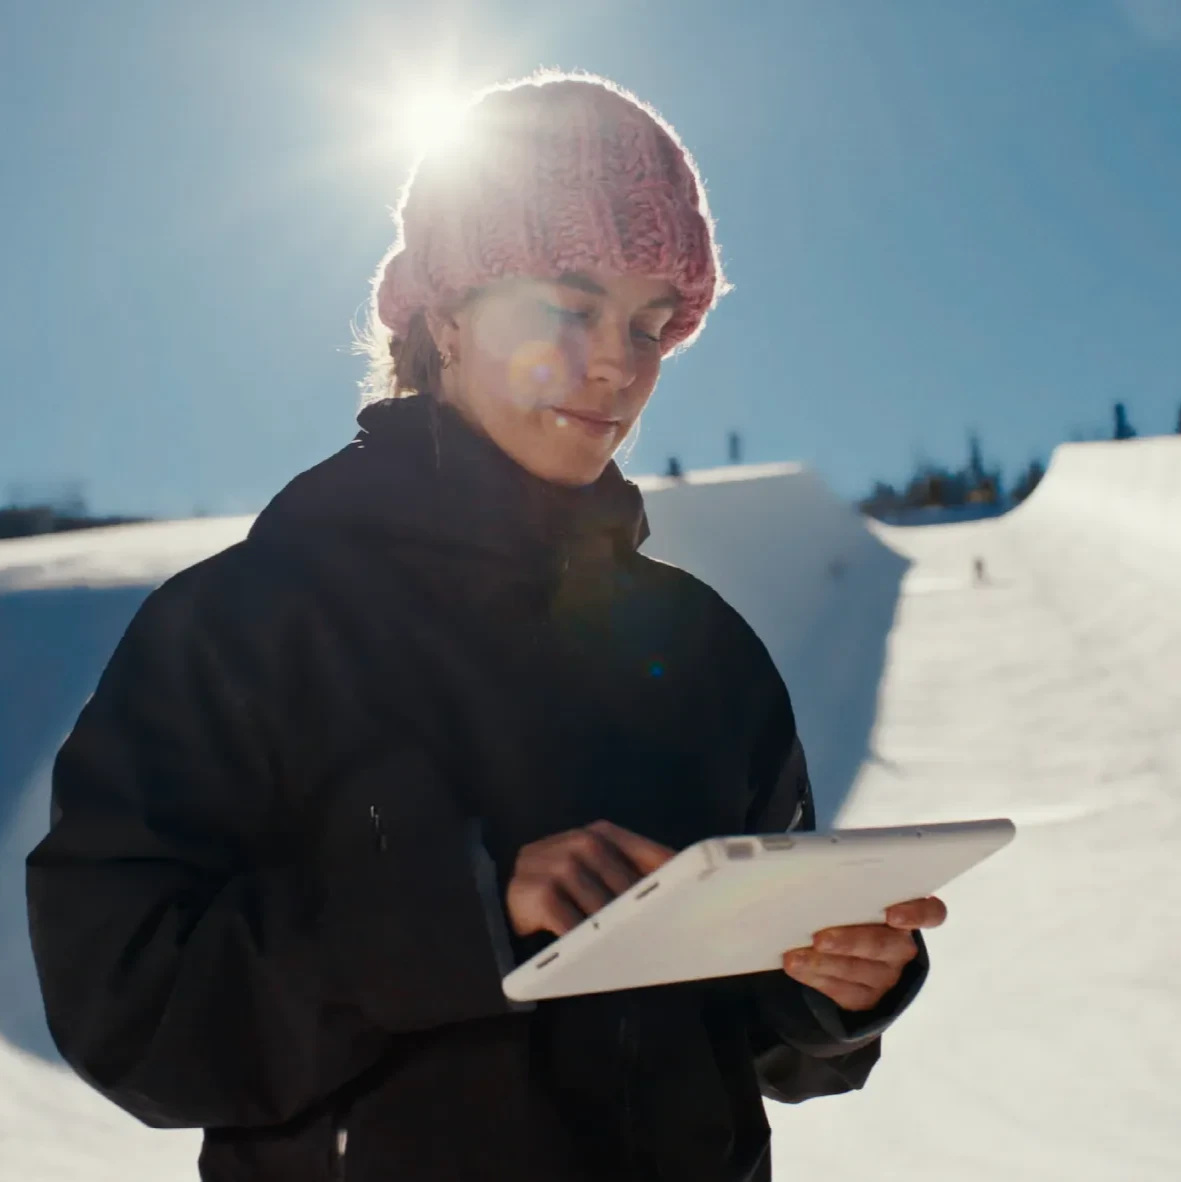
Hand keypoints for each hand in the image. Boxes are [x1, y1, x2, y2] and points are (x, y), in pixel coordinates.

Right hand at [506, 820, 674, 937]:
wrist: (510, 895)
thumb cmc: (567, 887)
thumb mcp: (600, 874)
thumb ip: (631, 876)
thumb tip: (682, 895)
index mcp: (601, 834)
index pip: (646, 852)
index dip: (670, 874)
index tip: (694, 895)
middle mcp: (579, 841)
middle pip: (621, 876)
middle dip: (640, 907)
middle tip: (659, 933)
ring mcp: (553, 862)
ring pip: (595, 899)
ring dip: (612, 925)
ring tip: (631, 945)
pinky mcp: (531, 889)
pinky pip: (564, 918)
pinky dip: (581, 936)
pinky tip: (592, 950)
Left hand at [782, 896, 947, 1012]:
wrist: (854, 956)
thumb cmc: (855, 913)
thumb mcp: (858, 900)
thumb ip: (850, 893)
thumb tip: (816, 878)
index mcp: (907, 915)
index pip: (930, 914)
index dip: (915, 914)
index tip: (892, 914)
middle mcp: (902, 947)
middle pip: (882, 945)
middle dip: (848, 941)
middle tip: (819, 938)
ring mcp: (887, 975)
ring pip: (857, 970)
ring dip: (822, 962)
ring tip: (795, 956)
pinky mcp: (867, 997)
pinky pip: (842, 990)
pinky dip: (815, 977)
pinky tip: (796, 966)